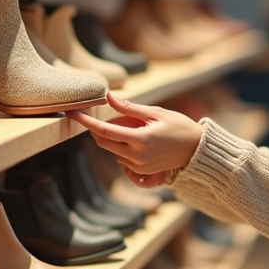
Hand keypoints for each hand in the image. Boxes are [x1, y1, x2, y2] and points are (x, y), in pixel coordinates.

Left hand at [68, 92, 203, 181]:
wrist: (197, 150)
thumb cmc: (179, 126)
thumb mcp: (156, 113)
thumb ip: (130, 108)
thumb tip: (109, 98)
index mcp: (140, 139)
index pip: (104, 130)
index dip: (85, 122)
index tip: (72, 113)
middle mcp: (137, 156)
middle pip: (103, 142)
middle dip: (97, 129)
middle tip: (102, 115)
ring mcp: (139, 165)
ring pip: (112, 150)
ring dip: (112, 137)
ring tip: (131, 126)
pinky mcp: (142, 170)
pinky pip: (121, 157)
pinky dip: (121, 146)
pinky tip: (135, 138)